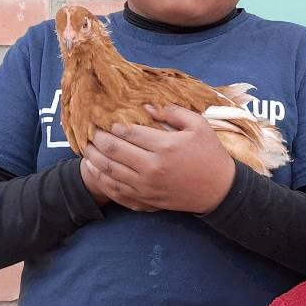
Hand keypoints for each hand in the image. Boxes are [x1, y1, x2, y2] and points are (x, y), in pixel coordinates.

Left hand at [80, 105, 235, 213]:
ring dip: (93, 156)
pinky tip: (95, 168)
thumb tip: (145, 107)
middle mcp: (152, 167)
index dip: (112, 124)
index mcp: (165, 146)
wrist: (219, 190)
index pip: (127, 131)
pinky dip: (101, 178)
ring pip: (109, 169)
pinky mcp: (145, 198)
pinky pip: (115, 188)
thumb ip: (173, 112)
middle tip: (91, 130)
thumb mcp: (199, 126)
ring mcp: (146, 185)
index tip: (106, 118)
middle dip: (98, 137)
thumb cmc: (210, 154)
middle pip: (113, 149)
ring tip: (86, 146)